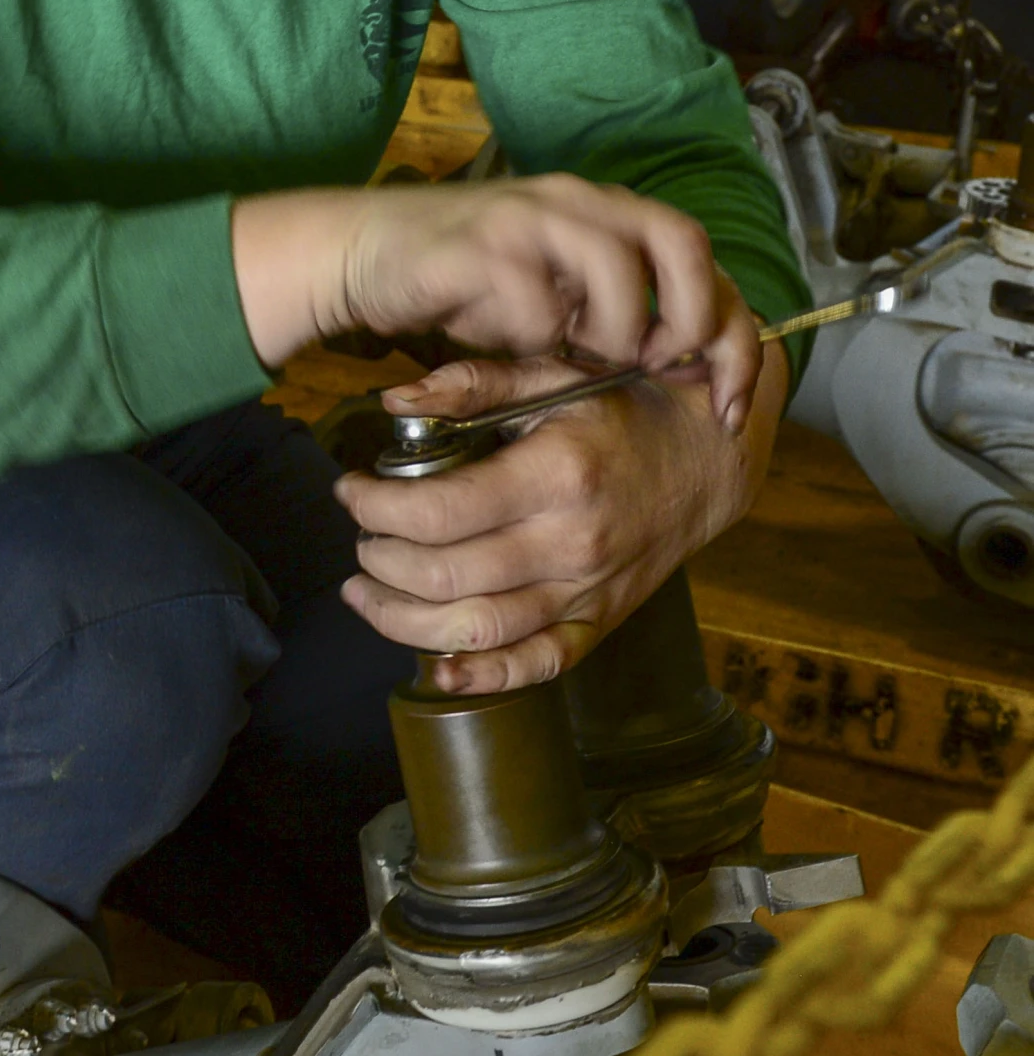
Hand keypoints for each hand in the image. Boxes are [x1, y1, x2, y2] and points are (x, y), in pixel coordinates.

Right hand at [232, 175, 759, 429]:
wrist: (367, 252)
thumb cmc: (469, 282)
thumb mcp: (557, 295)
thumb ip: (616, 313)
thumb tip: (692, 366)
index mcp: (606, 211)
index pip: (701, 256)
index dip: (730, 333)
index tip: (725, 400)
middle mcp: (577, 200)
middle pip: (681, 243)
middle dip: (689, 322)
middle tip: (658, 370)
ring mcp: (529, 216)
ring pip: (614, 267)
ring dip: (611, 332)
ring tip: (579, 359)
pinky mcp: (479, 243)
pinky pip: (535, 300)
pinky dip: (535, 337)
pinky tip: (513, 345)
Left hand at [334, 321, 789, 692]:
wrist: (707, 460)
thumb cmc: (622, 410)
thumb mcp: (551, 377)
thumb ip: (470, 385)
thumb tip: (392, 402)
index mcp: (556, 474)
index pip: (440, 510)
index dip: (376, 505)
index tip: (349, 488)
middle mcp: (572, 543)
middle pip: (447, 577)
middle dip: (380, 562)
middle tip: (359, 539)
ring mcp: (588, 592)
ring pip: (478, 632)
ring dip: (403, 622)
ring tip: (365, 592)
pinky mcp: (599, 624)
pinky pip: (536, 667)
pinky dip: (481, 678)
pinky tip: (434, 667)